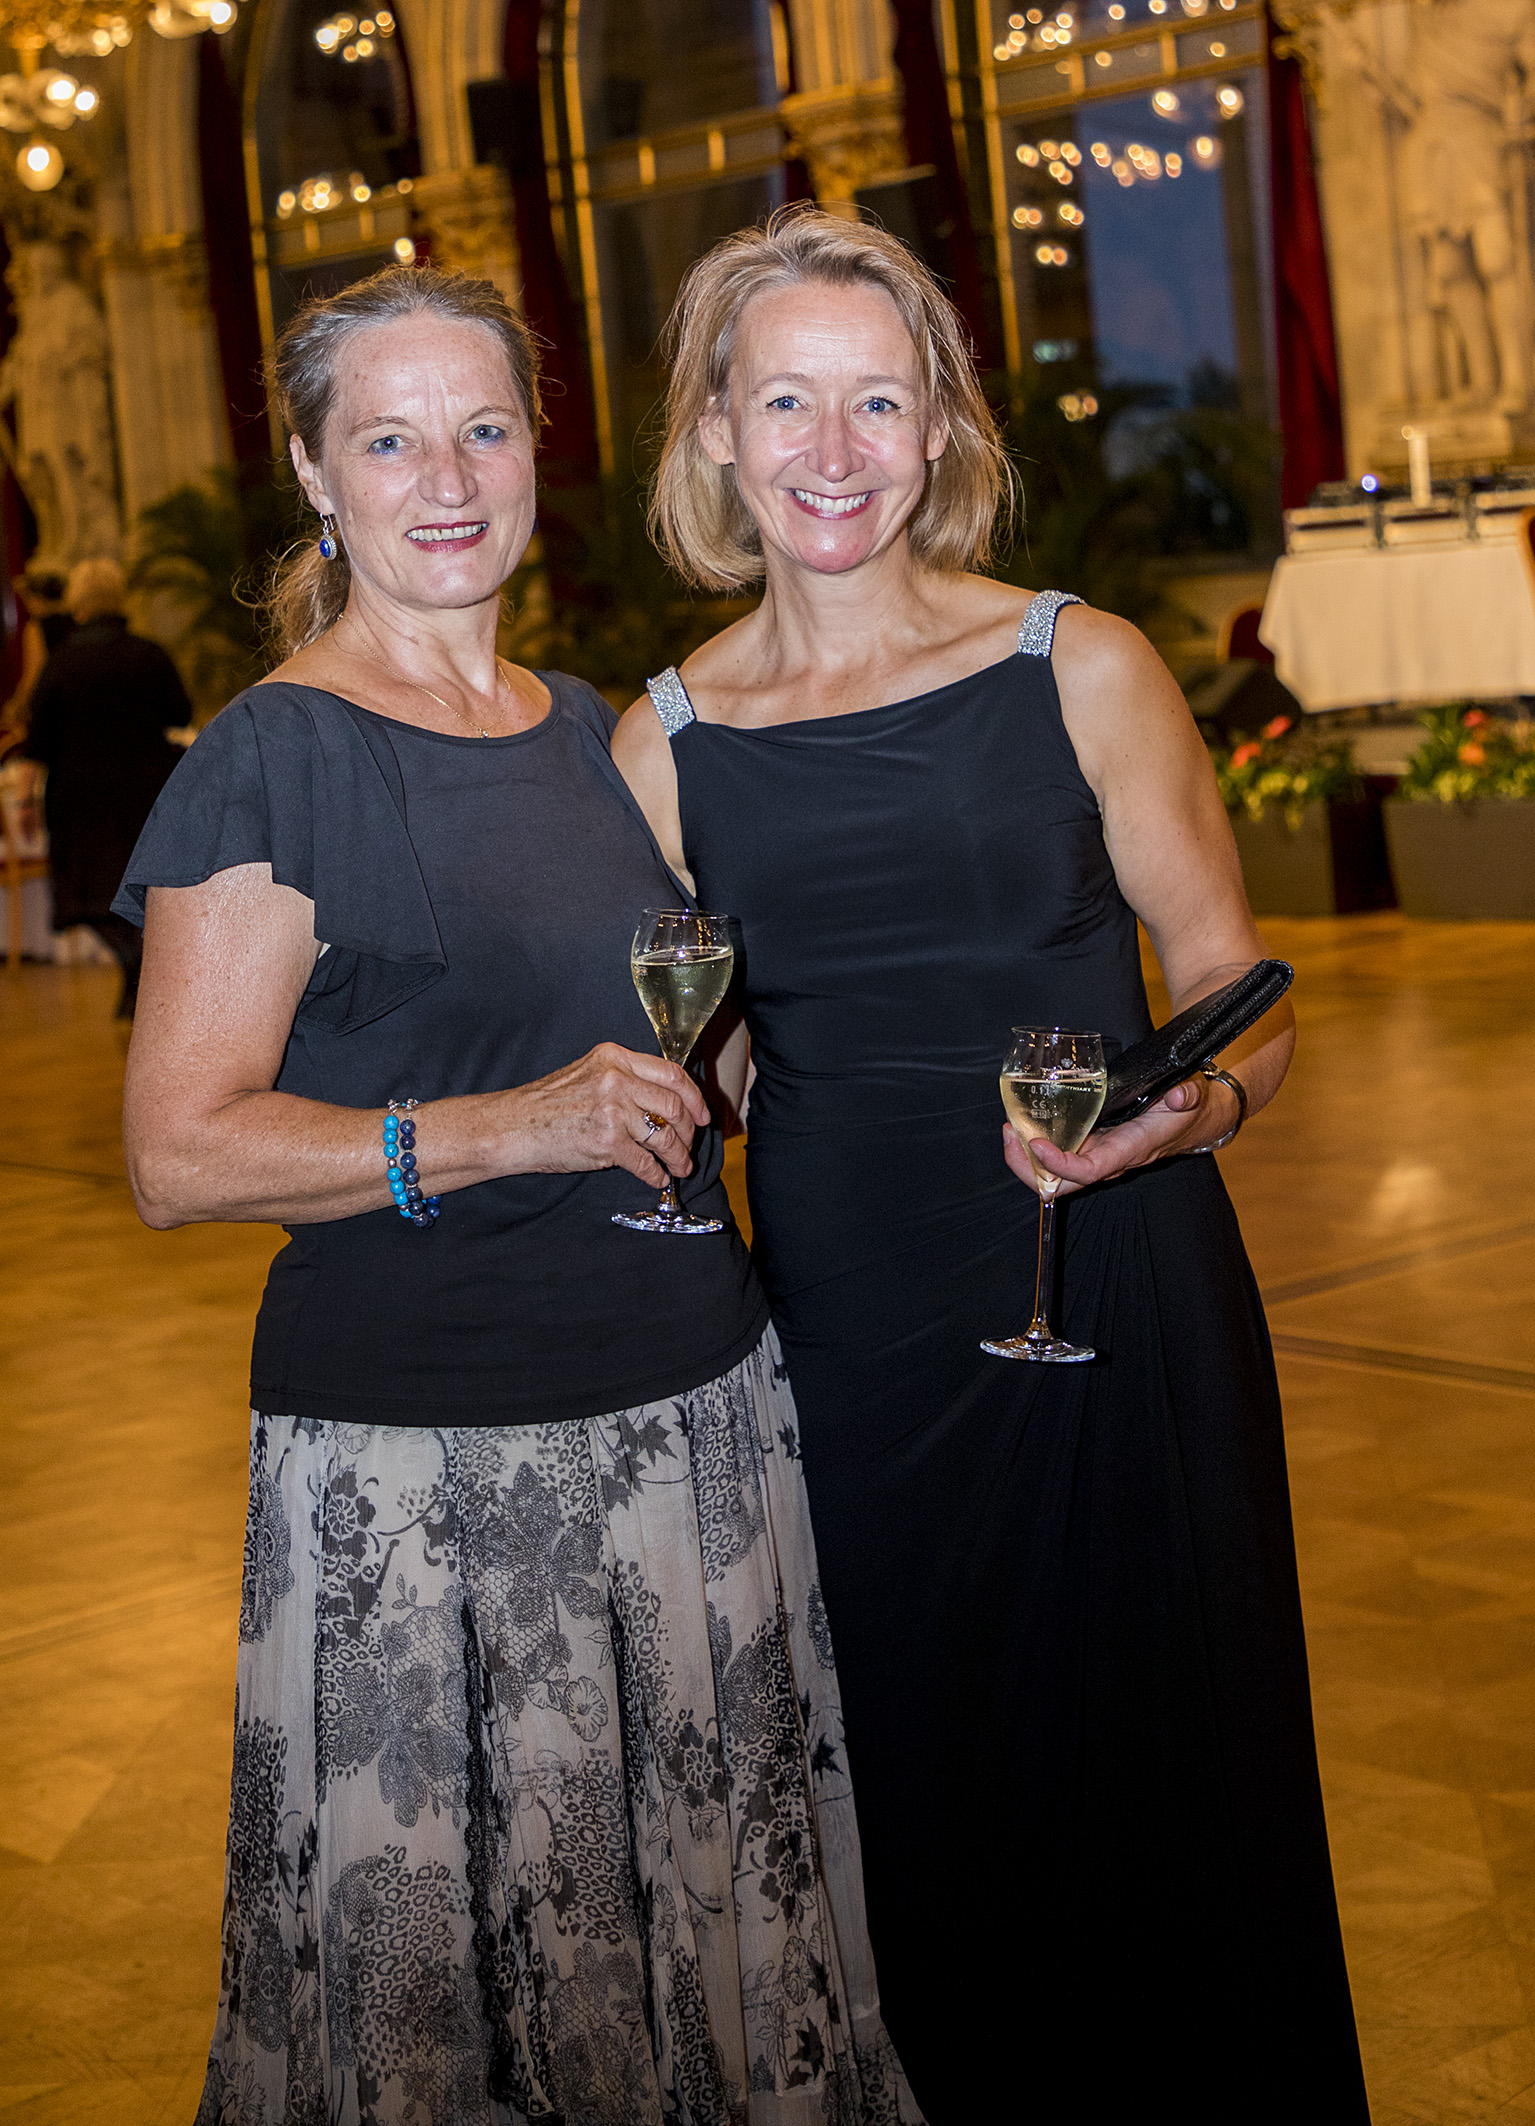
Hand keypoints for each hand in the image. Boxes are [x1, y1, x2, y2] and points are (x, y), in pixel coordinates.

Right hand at [502, 1042, 709, 1186]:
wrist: (513, 1126)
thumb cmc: (547, 1105)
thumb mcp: (589, 1074)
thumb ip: (625, 1079)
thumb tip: (666, 1102)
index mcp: (615, 1058)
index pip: (672, 1073)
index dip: (694, 1097)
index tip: (702, 1115)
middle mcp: (617, 1079)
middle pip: (674, 1105)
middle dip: (689, 1132)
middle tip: (689, 1146)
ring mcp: (612, 1110)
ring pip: (664, 1136)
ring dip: (678, 1156)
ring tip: (679, 1167)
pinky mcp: (607, 1141)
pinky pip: (645, 1162)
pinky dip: (656, 1174)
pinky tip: (657, 1178)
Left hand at [1002, 1072, 1240, 1197]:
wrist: (1191, 1121)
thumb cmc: (1186, 1110)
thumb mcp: (1190, 1097)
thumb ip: (1187, 1096)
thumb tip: (1180, 1096)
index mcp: (1129, 1150)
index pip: (1090, 1170)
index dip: (1060, 1164)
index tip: (1037, 1143)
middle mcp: (1108, 1160)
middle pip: (1061, 1184)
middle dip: (1029, 1168)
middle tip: (1011, 1134)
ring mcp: (1096, 1155)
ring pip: (1054, 1174)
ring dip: (1026, 1157)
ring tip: (1011, 1127)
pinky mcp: (1090, 1146)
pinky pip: (1057, 1157)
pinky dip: (1035, 1146)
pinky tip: (1023, 1126)